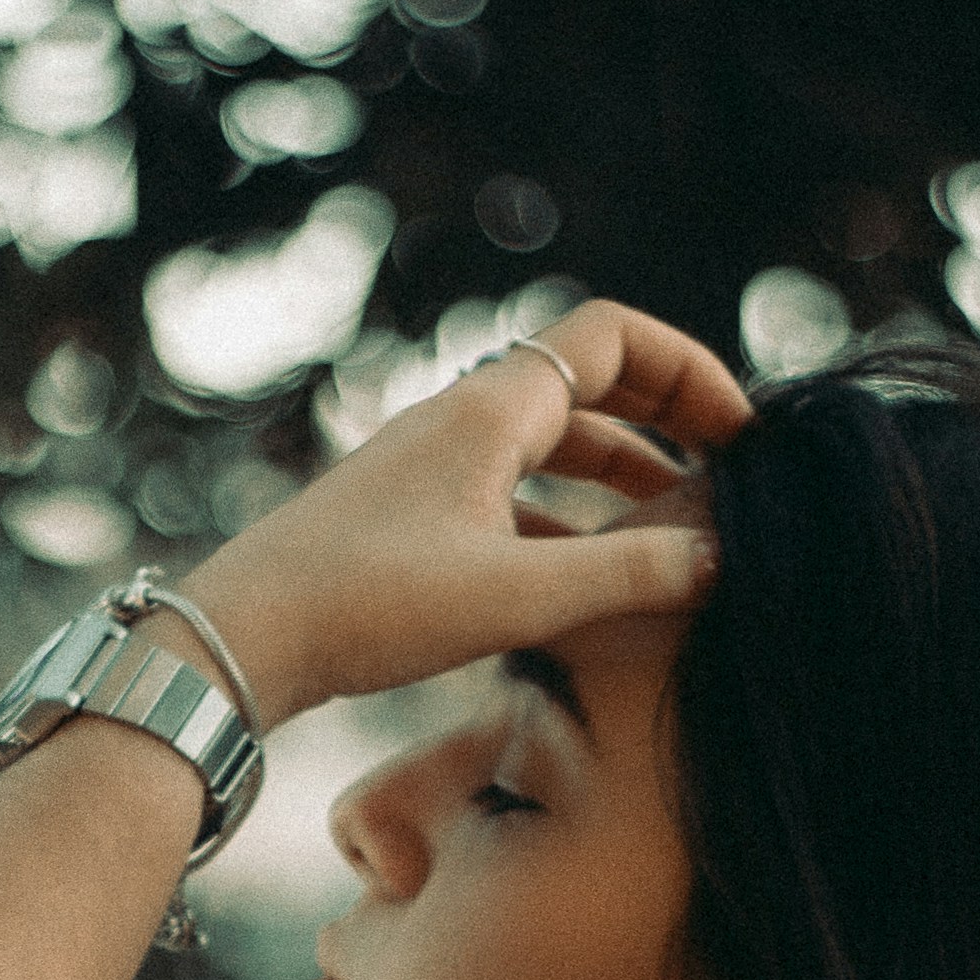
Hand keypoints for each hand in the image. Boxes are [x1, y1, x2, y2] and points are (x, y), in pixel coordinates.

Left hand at [163, 294, 750, 726]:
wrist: (239, 640)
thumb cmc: (367, 607)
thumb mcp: (516, 596)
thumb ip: (626, 575)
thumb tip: (720, 557)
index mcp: (490, 411)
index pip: (611, 339)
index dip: (687, 369)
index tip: (740, 429)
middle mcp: (460, 423)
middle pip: (586, 385)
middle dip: (666, 415)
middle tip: (730, 464)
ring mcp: (431, 469)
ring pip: (549, 446)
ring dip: (619, 472)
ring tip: (679, 522)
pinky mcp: (409, 521)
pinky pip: (511, 495)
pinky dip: (567, 517)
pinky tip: (592, 573)